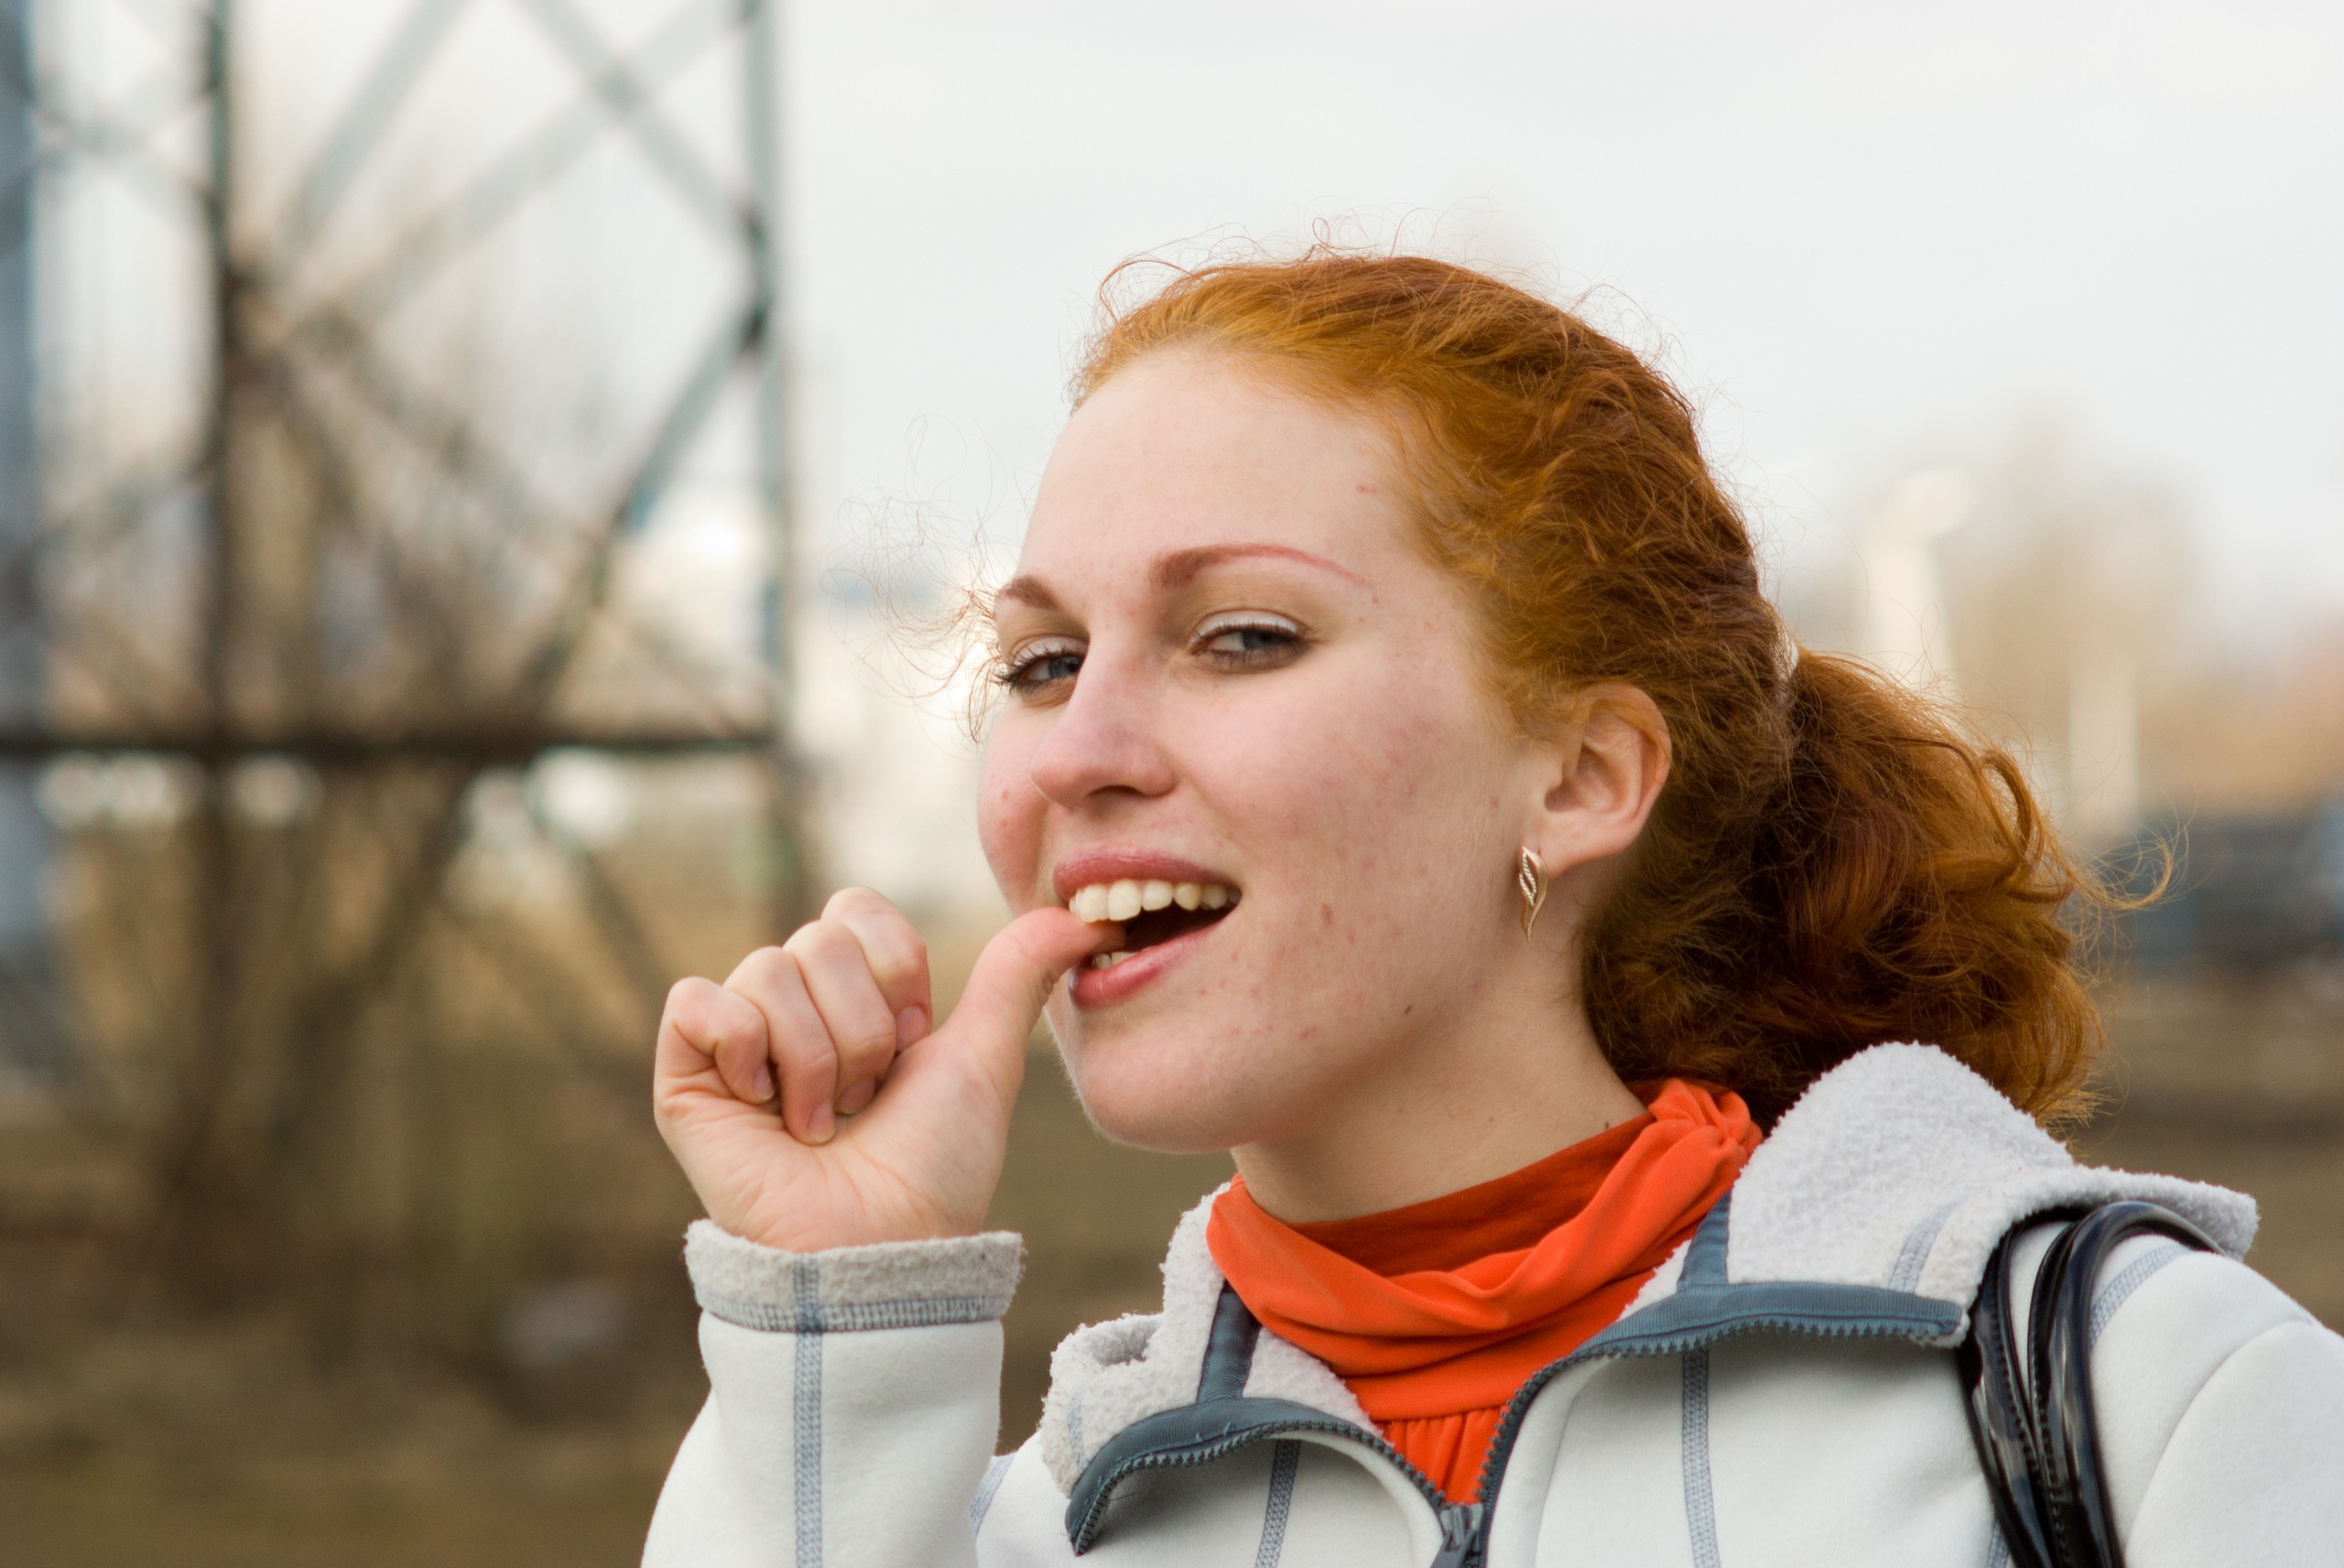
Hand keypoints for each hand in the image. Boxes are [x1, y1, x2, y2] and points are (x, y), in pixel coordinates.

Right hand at [652, 888, 1108, 1251]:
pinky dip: (745, 1050)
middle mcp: (790, 1006)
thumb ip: (1017, 975)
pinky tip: (767, 1108)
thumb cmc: (934, 1168)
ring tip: (824, 1123)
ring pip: (766, 972)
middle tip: (865, 1098)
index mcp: (853, 993)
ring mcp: (735, 1041)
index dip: (895, 972)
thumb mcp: (983, 1060)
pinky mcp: (685, 1076)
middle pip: (816, 940)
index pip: (856, 909)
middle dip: (861, 1028)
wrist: (881, 1248)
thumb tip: (1078, 912)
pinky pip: (698, 1001)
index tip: (910, 1046)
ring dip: (815, 1059)